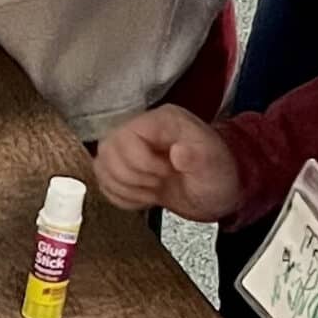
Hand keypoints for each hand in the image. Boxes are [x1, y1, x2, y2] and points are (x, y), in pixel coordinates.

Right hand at [92, 105, 243, 221]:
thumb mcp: (216, 168)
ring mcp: (127, 146)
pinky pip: (102, 181)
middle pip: (108, 151)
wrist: (214, 192)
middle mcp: (139, 129)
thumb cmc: (217, 175)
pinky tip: (143, 195)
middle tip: (160, 183)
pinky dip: (121, 195)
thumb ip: (199, 158)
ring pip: (101, 166)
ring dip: (126, 188)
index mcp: (161, 121)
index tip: (166, 174)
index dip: (142, 163)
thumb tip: (179, 151)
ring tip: (152, 189)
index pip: (126, 136)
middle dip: (134, 178)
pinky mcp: (121, 165)